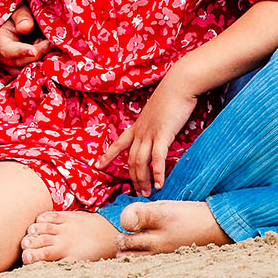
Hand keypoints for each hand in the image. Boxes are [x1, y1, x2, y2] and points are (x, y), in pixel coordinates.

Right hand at [0, 3, 50, 70]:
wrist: (23, 21)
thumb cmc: (20, 13)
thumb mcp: (20, 9)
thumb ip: (22, 17)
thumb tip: (26, 28)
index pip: (7, 50)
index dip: (20, 51)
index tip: (34, 51)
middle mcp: (3, 55)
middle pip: (18, 63)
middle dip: (37, 54)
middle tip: (52, 42)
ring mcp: (11, 64)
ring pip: (24, 71)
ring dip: (40, 62)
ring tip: (49, 46)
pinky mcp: (21, 67)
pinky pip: (30, 72)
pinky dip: (41, 66)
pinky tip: (49, 52)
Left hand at [97, 77, 199, 195]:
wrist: (179, 84)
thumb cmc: (172, 95)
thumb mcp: (157, 110)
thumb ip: (155, 122)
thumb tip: (158, 127)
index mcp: (137, 126)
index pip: (118, 143)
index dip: (108, 155)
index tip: (98, 165)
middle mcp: (140, 132)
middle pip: (131, 160)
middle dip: (133, 178)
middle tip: (138, 193)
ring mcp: (150, 133)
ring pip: (141, 162)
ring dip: (143, 180)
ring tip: (147, 193)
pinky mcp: (163, 134)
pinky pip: (157, 158)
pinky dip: (157, 173)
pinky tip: (159, 184)